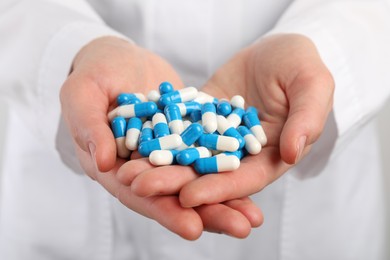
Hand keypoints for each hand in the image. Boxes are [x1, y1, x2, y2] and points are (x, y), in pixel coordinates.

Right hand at [60, 36, 261, 239]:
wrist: (118, 58)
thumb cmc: (93, 72)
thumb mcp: (82, 93)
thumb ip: (88, 126)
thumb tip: (102, 163)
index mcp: (114, 166)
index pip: (139, 196)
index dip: (165, 212)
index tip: (193, 228)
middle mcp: (143, 167)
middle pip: (175, 196)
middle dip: (207, 214)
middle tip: (240, 228)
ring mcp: (168, 153)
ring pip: (196, 180)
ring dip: (226, 198)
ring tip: (254, 217)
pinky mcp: (187, 136)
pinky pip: (209, 153)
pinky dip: (229, 166)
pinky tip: (252, 177)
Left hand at [129, 34, 333, 207]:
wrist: (275, 49)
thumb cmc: (300, 65)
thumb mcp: (312, 84)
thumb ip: (307, 119)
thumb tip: (294, 153)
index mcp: (271, 156)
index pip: (244, 179)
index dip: (218, 190)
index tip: (188, 197)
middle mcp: (240, 154)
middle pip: (208, 174)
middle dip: (175, 183)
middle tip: (141, 187)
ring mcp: (216, 138)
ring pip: (186, 156)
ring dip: (158, 166)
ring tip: (127, 172)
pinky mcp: (198, 120)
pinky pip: (176, 129)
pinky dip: (155, 138)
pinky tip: (132, 141)